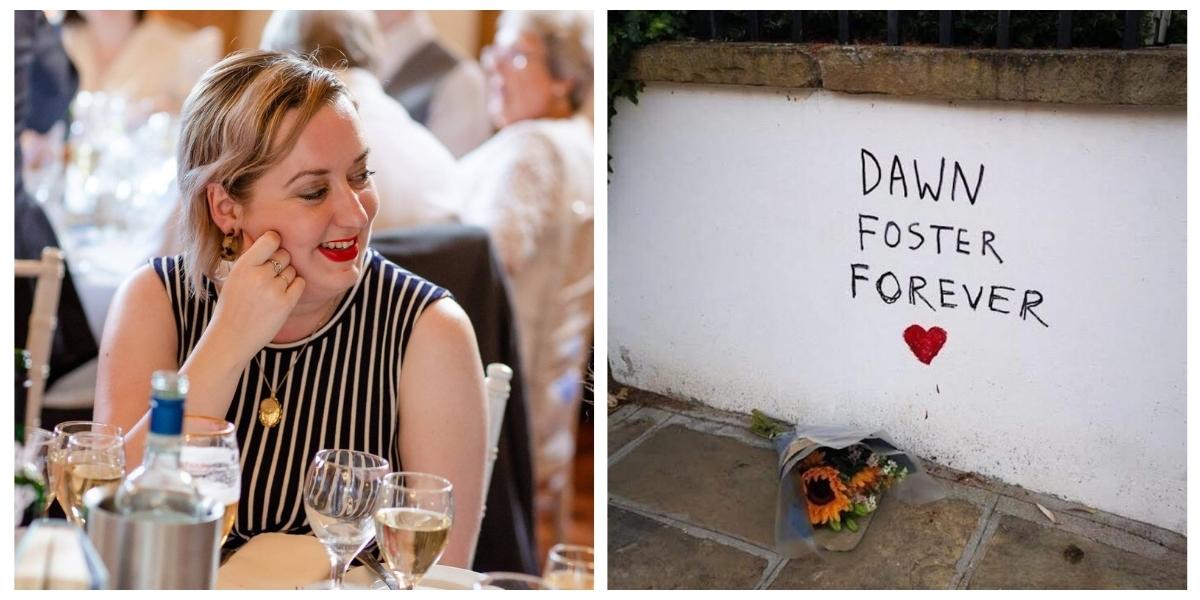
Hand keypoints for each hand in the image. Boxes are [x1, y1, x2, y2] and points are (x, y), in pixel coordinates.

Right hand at [208, 230, 304, 358]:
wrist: (231, 336)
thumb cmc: (233, 304)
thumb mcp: (234, 276)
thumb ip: (249, 255)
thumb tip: (258, 232)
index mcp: (243, 265)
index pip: (271, 239)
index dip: (275, 241)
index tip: (273, 247)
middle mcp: (259, 275)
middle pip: (285, 254)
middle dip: (281, 262)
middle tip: (270, 276)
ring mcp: (273, 290)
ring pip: (293, 270)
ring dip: (287, 277)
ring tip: (271, 290)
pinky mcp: (285, 304)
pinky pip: (300, 283)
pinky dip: (295, 287)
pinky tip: (282, 295)